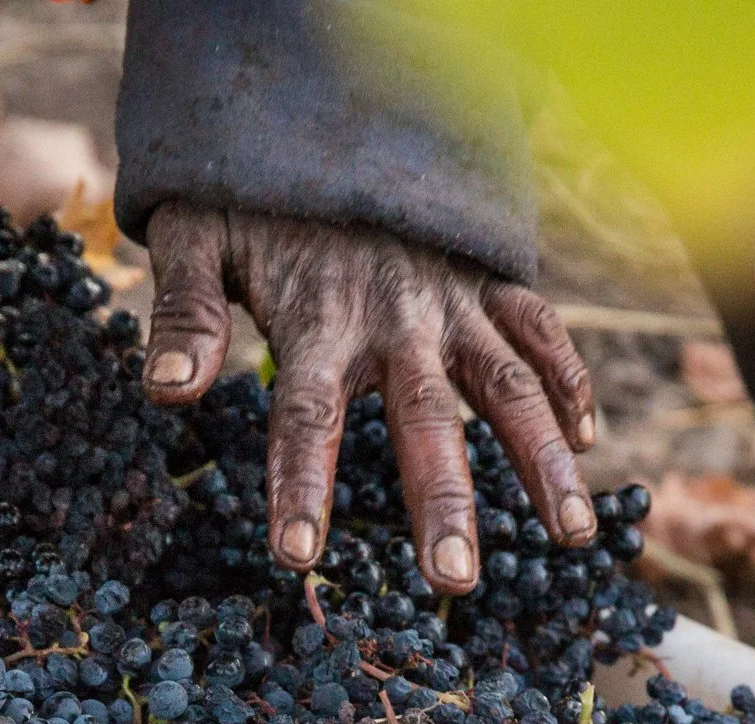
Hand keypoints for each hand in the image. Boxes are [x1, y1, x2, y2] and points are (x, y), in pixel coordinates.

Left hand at [139, 204, 596, 596]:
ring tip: (574, 535)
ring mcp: (452, 302)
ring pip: (510, 386)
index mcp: (318, 321)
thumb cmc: (252, 197)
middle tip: (453, 581)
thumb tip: (165, 394)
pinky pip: (541, 332)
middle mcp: (396, 320)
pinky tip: (590, 443)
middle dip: (441, 503)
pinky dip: (571, 382)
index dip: (301, 486)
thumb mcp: (199, 237)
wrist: (326, 110)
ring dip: (544, 459)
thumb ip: (186, 316)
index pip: (306, 417)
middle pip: (424, 420)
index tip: (298, 559)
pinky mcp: (489, 281)